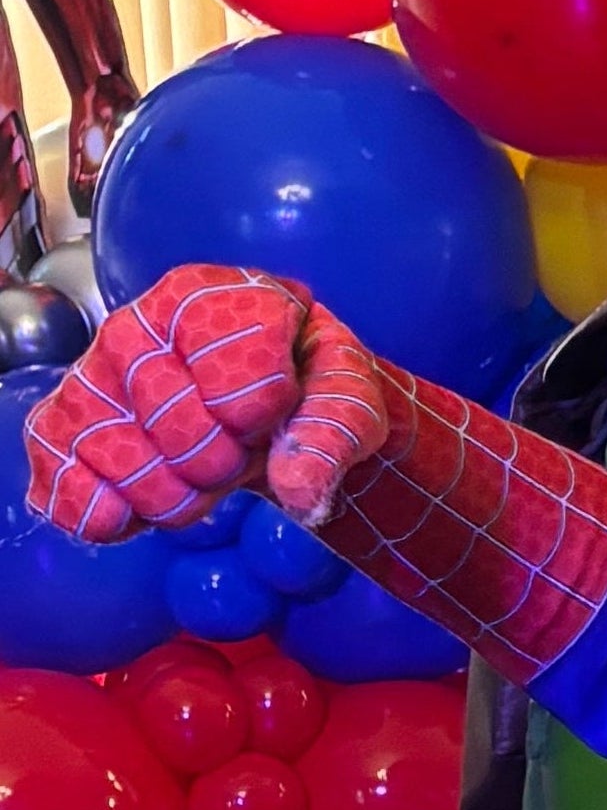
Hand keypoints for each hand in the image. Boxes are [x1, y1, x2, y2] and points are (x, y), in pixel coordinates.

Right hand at [28, 264, 392, 537]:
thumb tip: (300, 490)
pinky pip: (63, 477)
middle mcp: (138, 323)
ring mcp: (93, 373)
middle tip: (236, 450)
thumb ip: (332, 434)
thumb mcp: (343, 398)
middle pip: (179, 427)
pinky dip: (104, 512)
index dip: (262, 415)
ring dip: (174, 495)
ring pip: (120, 457)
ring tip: (196, 473)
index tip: (272, 411)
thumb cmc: (300, 388)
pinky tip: (136, 512)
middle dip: (222, 463)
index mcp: (213, 296)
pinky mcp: (61, 420)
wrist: (258, 407)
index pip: (238, 378)